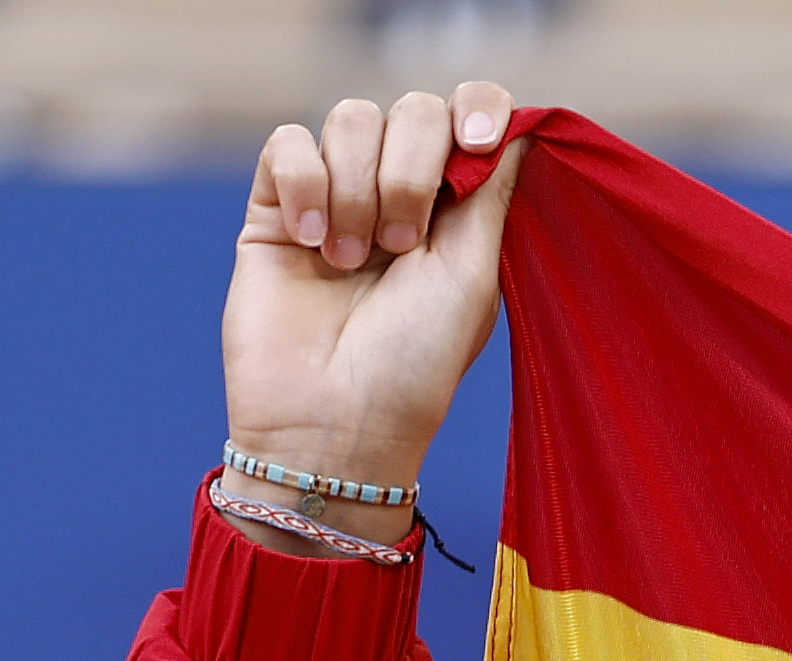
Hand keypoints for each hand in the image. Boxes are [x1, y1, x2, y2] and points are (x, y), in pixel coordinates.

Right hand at [221, 84, 523, 536]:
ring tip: (351, 261)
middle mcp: (396, 194)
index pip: (467, 118)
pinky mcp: (274, 207)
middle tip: (402, 246)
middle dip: (412, 169)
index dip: (475, 106)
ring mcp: (333, 196)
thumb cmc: (413, 365)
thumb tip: (516, 124)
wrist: (332, 422)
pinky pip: (287, 144)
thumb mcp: (473, 277)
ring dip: (357, 188)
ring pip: (349, 119)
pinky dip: (304, 185)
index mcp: (455, 211)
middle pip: (410, 110)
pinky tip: (310, 244)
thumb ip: (489, 195)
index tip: (478, 136)